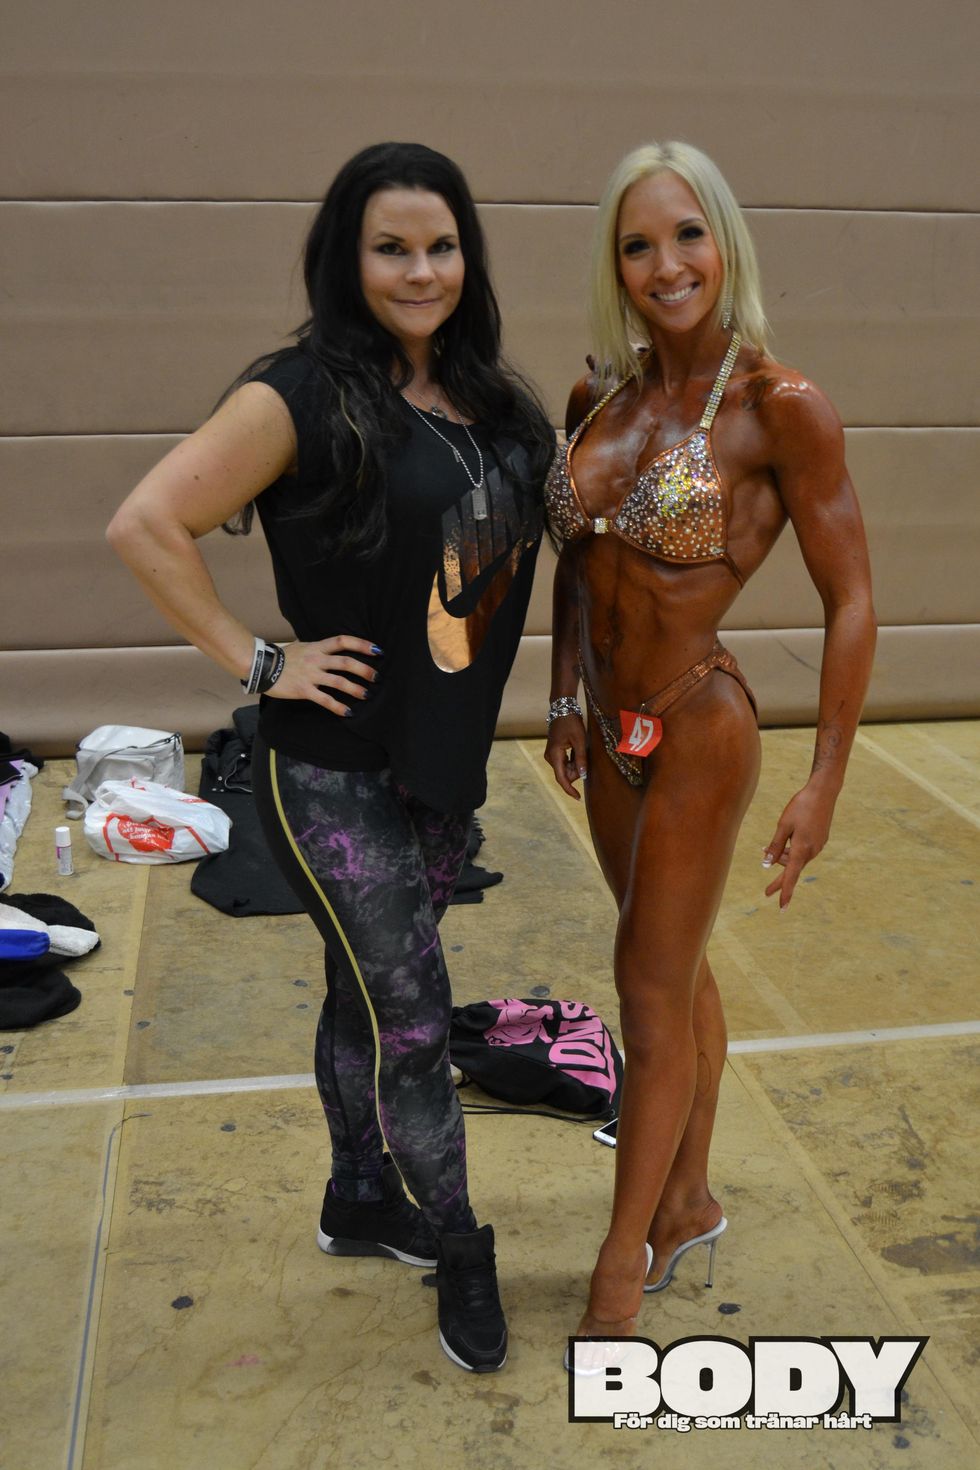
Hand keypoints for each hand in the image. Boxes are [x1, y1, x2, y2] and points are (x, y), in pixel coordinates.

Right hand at [266, 635, 381, 714]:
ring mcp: (311, 675)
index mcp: (317, 647)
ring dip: (356, 689)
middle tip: (376, 677)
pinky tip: (347, 712)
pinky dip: (338, 707)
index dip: (362, 644)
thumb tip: (330, 647)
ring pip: (339, 682)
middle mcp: (317, 660)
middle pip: (346, 663)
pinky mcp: (304, 690)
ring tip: (366, 695)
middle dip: (365, 670)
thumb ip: (318, 648)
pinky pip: (325, 700)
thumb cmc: (283, 657)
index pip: (343, 641)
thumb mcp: (302, 646)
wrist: (262, 667)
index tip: (377, 651)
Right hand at [544, 714, 587, 799]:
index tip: (578, 798)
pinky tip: (577, 750)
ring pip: (566, 769)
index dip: (569, 789)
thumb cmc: (571, 723)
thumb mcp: (580, 740)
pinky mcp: (555, 753)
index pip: (561, 778)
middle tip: (585, 755)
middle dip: (577, 771)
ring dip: (576, 765)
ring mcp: (552, 755)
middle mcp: (550, 757)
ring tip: (580, 749)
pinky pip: (565, 763)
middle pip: (565, 774)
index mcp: (554, 755)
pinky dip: (573, 761)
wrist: (562, 709)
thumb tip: (583, 775)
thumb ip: (581, 758)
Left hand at [762, 785, 834, 909]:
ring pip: (796, 859)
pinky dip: (791, 850)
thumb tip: (766, 864)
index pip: (791, 876)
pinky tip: (783, 842)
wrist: (824, 791)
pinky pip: (802, 851)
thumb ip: (774, 845)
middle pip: (792, 869)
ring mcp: (818, 846)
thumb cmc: (801, 806)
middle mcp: (811, 851)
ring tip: (764, 848)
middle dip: (779, 880)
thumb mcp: (783, 824)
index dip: (784, 891)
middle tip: (766, 892)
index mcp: (801, 849)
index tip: (781, 907)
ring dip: (782, 858)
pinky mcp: (820, 839)